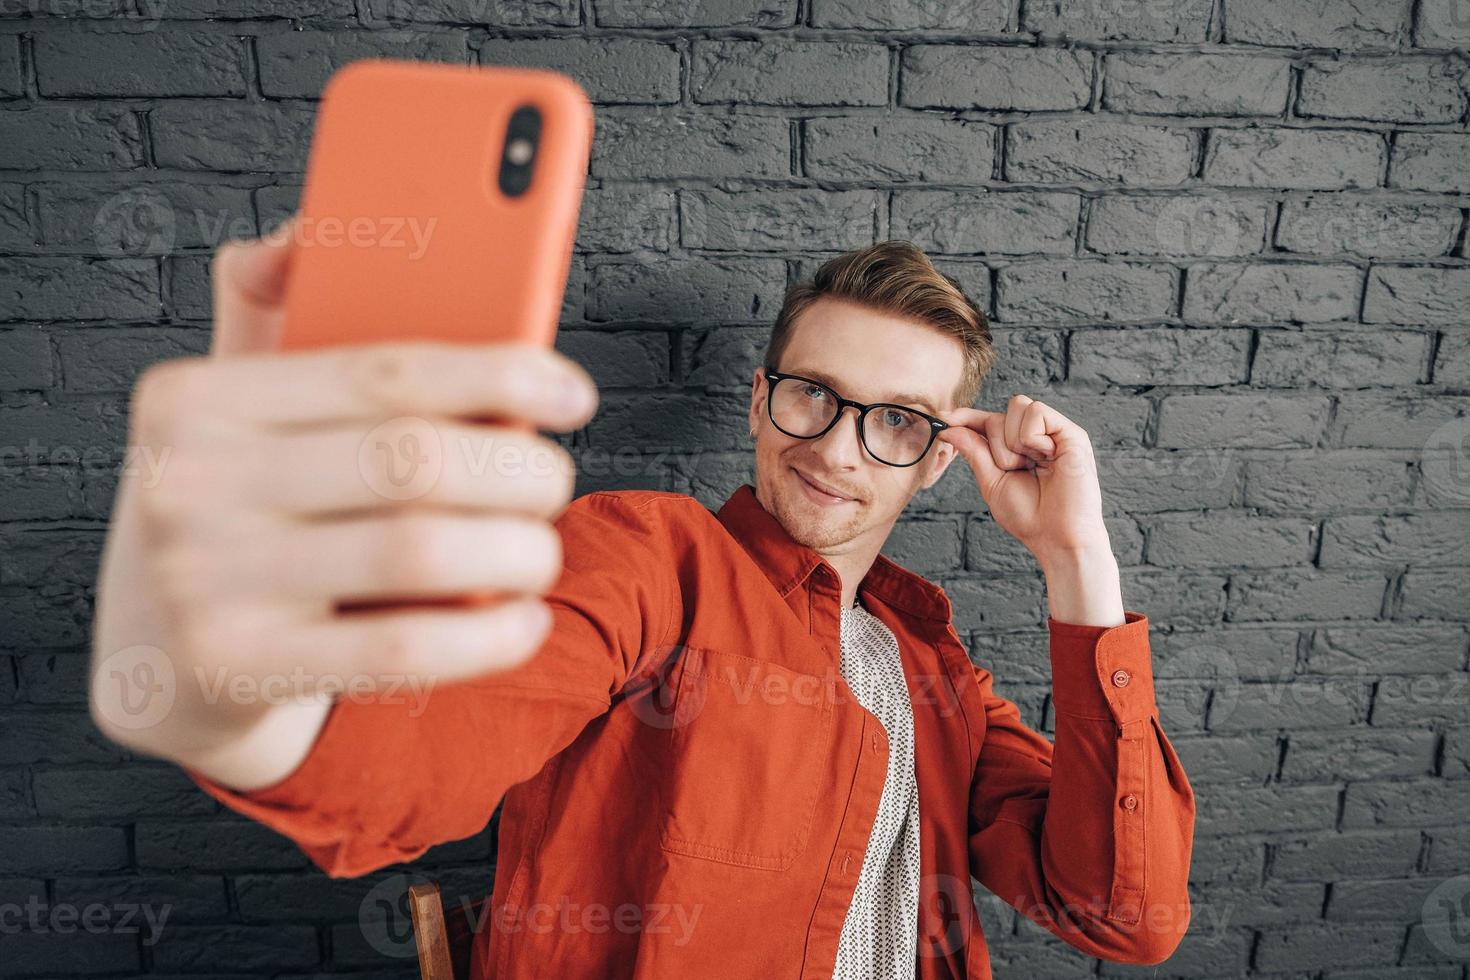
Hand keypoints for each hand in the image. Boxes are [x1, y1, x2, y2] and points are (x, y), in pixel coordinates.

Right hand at [89, 214, 599, 789]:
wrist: (161, 657)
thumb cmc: (236, 510)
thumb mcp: (231, 410)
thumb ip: (271, 315)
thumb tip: (303, 233)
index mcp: (194, 398)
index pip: (383, 370)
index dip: (500, 375)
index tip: (572, 394)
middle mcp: (187, 484)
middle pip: (412, 460)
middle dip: (520, 472)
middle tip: (554, 482)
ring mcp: (204, 584)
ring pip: (417, 551)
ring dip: (517, 551)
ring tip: (540, 550)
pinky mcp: (238, 669)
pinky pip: (398, 649)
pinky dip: (487, 637)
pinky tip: (525, 620)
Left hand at [936, 394, 1110, 569]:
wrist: (1057, 537)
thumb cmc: (1028, 516)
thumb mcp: (991, 481)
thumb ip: (973, 450)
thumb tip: (948, 426)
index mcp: (1020, 448)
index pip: (989, 421)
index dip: (967, 417)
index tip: (943, 417)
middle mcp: (1038, 437)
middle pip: (998, 414)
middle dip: (996, 445)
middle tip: (1015, 470)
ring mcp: (1055, 433)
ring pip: (1017, 406)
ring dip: (1012, 442)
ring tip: (1031, 466)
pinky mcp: (1072, 433)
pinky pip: (1036, 411)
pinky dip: (1030, 436)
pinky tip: (1044, 456)